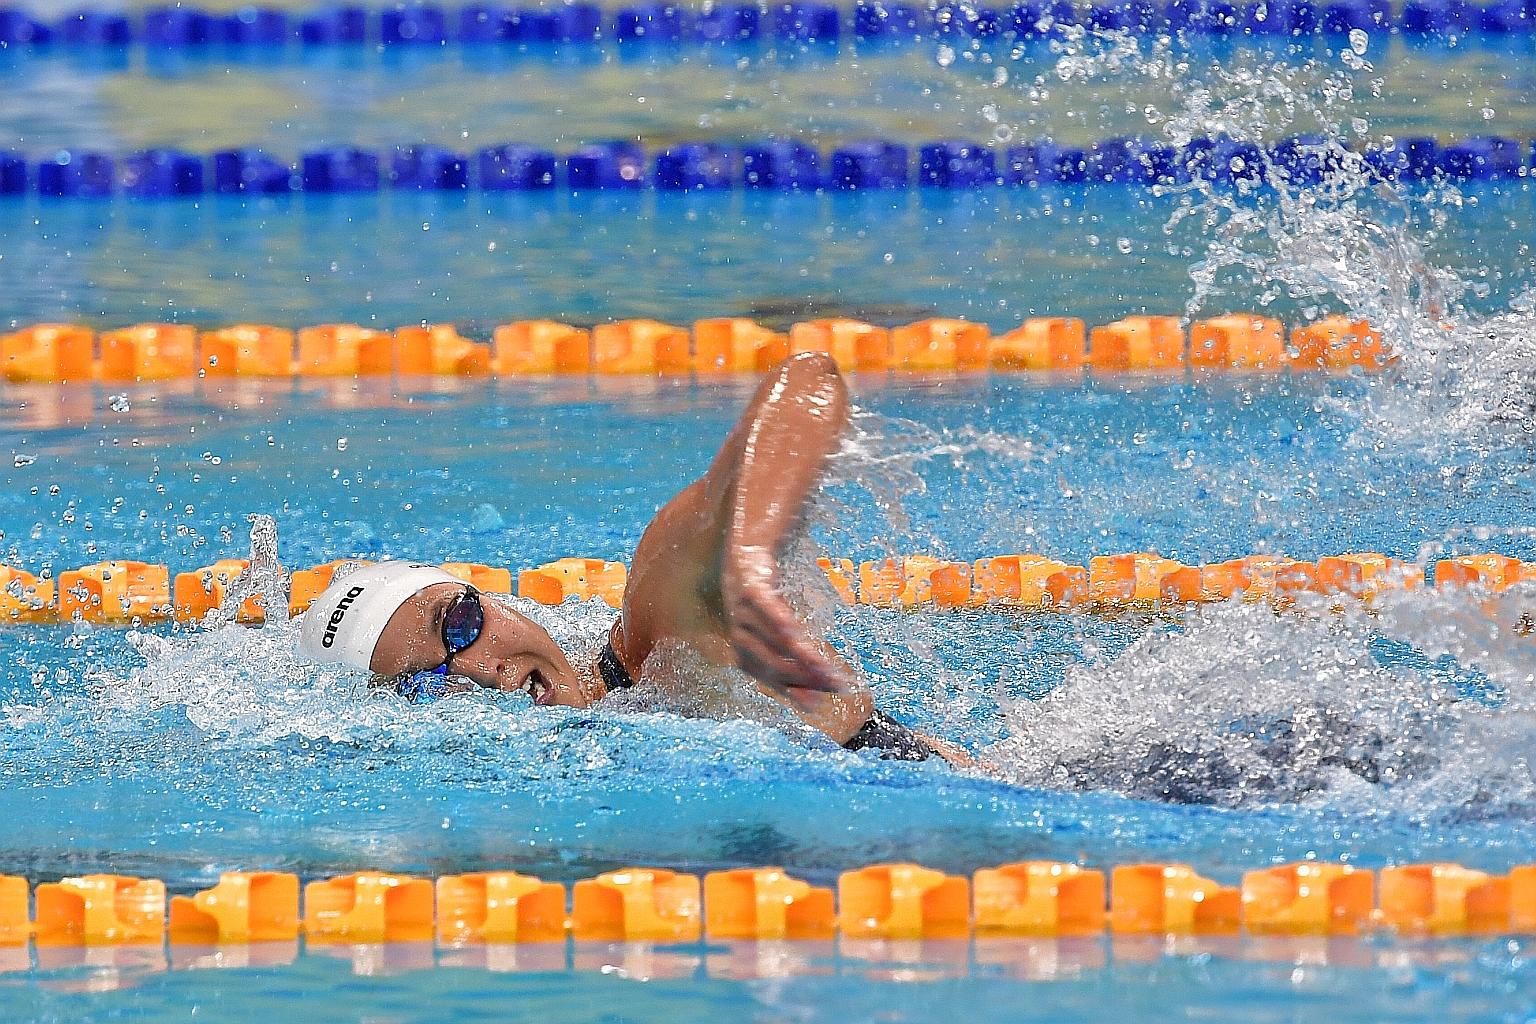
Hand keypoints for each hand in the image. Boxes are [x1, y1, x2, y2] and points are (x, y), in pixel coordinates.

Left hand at [722, 544, 867, 722]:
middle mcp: (741, 637)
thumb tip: (824, 689)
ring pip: (773, 639)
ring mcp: (743, 612)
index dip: (796, 692)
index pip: (773, 679)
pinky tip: (793, 631)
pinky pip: (765, 606)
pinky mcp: (750, 588)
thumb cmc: (767, 602)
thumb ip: (796, 660)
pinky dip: (778, 619)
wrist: (748, 555)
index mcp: (746, 654)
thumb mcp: (781, 634)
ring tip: (824, 666)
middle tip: (833, 683)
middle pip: (772, 664)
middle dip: (803, 677)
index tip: (819, 704)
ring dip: (800, 654)